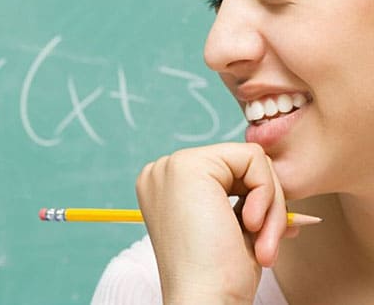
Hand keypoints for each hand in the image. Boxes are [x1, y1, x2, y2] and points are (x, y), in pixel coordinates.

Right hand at [136, 143, 292, 303]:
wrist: (204, 300)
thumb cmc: (219, 278)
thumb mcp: (234, 231)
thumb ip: (249, 205)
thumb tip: (288, 204)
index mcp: (166, 188)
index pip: (228, 173)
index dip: (254, 203)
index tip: (262, 242)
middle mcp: (162, 171)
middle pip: (239, 163)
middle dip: (266, 204)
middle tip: (267, 247)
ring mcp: (171, 165)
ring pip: (250, 161)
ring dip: (270, 205)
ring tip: (263, 245)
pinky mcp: (189, 165)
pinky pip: (253, 159)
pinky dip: (268, 195)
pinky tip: (252, 226)